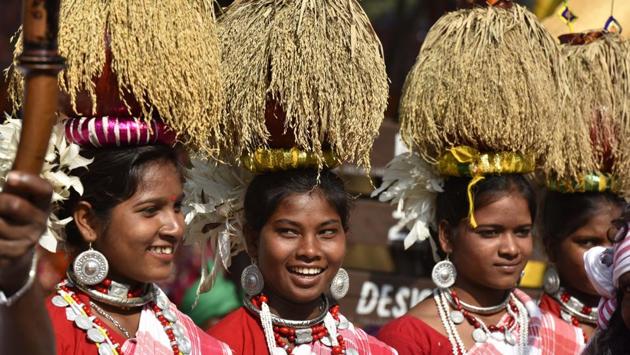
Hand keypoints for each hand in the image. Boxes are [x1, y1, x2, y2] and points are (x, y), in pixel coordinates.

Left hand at [0, 171, 51, 291]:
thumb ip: (14, 188)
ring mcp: (29, 240)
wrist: (14, 253)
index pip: (45, 190)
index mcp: (42, 205)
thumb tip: (12, 175)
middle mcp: (40, 222)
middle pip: (16, 205)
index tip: (11, 176)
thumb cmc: (12, 218)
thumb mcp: (16, 199)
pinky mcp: (16, 255)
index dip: (30, 182)